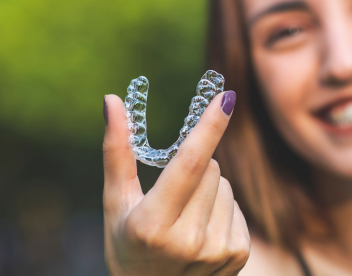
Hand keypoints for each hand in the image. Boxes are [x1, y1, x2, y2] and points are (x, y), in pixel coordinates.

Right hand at [102, 91, 248, 275]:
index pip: (188, 165)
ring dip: (210, 189)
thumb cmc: (127, 243)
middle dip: (195, 167)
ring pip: (227, 186)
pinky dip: (222, 210)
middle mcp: (186, 242)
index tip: (227, 97)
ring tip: (186, 218)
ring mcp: (215, 251)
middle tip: (173, 195)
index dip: (209, 128)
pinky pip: (237, 207)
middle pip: (212, 169)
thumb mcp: (116, 202)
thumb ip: (117, 151)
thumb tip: (113, 100)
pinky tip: (203, 231)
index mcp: (151, 225)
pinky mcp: (238, 255)